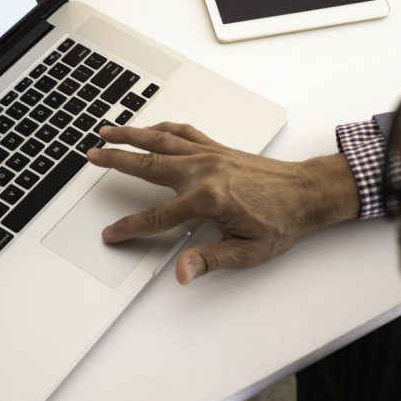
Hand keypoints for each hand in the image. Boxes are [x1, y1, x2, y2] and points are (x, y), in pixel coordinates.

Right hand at [86, 123, 358, 283]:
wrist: (308, 193)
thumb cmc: (282, 222)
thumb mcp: (246, 252)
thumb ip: (209, 260)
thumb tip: (182, 272)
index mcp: (207, 198)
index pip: (157, 217)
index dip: (131, 227)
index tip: (112, 233)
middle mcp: (204, 170)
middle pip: (148, 165)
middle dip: (116, 160)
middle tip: (92, 155)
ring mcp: (210, 155)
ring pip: (161, 140)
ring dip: (132, 134)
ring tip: (107, 130)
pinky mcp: (219, 148)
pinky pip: (185, 133)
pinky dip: (164, 128)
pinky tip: (152, 128)